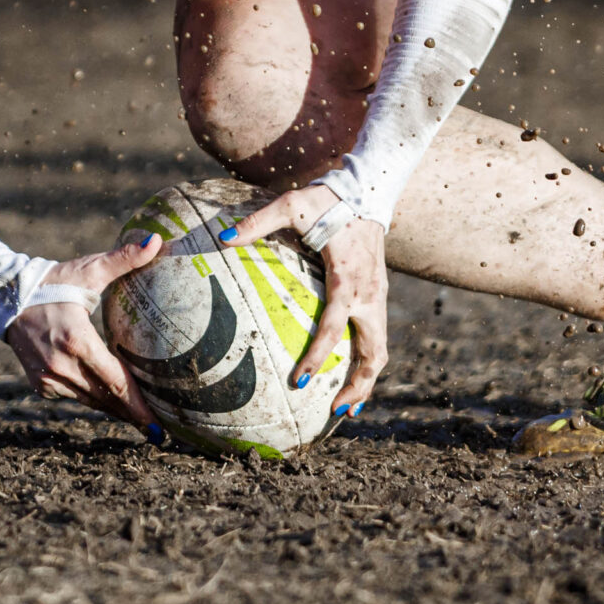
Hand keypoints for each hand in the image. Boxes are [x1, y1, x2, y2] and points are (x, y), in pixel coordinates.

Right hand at [3, 235, 167, 434]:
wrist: (7, 297)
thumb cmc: (54, 282)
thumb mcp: (89, 270)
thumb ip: (124, 259)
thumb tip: (156, 240)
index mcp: (76, 341)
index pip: (115, 381)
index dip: (138, 406)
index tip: (157, 425)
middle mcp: (61, 365)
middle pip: (106, 399)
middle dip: (133, 416)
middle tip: (158, 433)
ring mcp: (48, 378)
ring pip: (90, 401)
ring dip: (115, 410)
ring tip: (141, 423)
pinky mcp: (40, 384)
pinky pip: (74, 397)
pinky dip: (93, 399)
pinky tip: (111, 402)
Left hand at [225, 185, 387, 412]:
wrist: (367, 190)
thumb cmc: (326, 199)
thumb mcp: (290, 204)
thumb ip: (258, 222)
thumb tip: (223, 237)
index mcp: (347, 279)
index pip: (333, 326)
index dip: (318, 356)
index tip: (299, 381)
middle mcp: (369, 295)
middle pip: (373, 354)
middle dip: (358, 386)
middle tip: (334, 412)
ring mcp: (378, 298)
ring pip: (380, 351)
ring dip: (366, 382)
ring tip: (343, 408)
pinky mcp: (378, 297)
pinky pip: (376, 338)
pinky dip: (365, 362)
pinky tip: (345, 376)